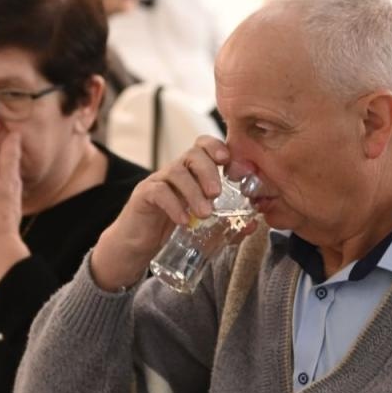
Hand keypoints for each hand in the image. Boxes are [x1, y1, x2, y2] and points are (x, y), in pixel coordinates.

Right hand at [90, 136, 230, 290]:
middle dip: (208, 171)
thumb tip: (254, 225)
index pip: (204, 146)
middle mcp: (175, 171)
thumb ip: (226, 224)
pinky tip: (184, 220)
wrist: (137, 246)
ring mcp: (157, 181)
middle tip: (216, 194)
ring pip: (176, 172)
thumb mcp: (202, 226)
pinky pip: (159, 192)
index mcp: (192, 173)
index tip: (229, 164)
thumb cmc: (172, 231)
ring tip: (205, 212)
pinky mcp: (143, 196)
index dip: (217, 147)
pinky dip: (174, 205)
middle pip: (192, 154)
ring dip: (193, 192)